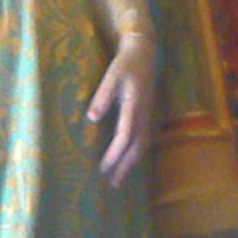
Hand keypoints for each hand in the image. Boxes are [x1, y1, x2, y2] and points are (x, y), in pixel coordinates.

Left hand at [86, 31, 154, 186]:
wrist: (143, 52)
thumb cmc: (125, 64)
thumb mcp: (111, 76)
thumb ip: (102, 96)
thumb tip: (91, 118)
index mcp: (134, 107)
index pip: (125, 137)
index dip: (114, 155)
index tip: (102, 169)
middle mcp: (143, 115)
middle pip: (136, 148)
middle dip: (124, 167)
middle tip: (112, 185)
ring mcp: (147, 116)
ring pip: (141, 146)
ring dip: (130, 164)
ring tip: (118, 180)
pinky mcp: (146, 115)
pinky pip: (142, 140)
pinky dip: (134, 155)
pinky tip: (126, 163)